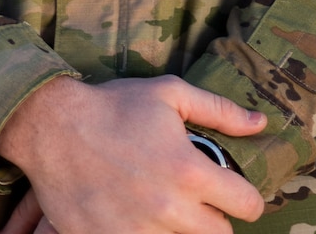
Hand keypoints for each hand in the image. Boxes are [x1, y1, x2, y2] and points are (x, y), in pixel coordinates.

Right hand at [0, 74, 265, 233]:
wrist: (54, 127)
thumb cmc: (115, 106)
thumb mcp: (171, 95)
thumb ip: (220, 111)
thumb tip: (260, 123)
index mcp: (189, 172)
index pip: (244, 205)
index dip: (248, 201)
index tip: (239, 197)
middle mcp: (168, 210)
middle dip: (217, 222)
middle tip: (203, 206)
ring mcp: (136, 232)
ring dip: (183, 232)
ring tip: (171, 213)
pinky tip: (142, 221)